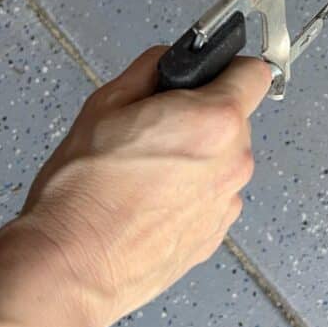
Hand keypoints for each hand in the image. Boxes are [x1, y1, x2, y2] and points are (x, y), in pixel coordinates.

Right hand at [16, 47, 269, 326]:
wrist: (72, 266)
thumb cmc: (84, 193)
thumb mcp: (106, 104)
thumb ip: (151, 69)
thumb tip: (170, 59)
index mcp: (215, 119)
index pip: (255, 72)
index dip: (230, 67)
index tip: (210, 73)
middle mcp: (234, 160)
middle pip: (237, 118)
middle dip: (204, 113)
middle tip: (157, 125)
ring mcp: (227, 200)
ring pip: (225, 158)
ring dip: (199, 156)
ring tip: (148, 169)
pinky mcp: (216, 233)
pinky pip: (214, 195)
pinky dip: (192, 192)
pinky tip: (153, 199)